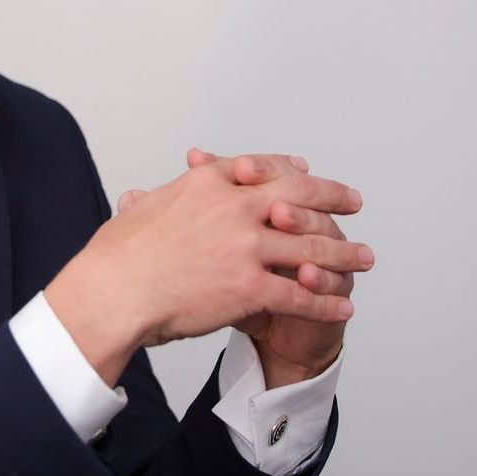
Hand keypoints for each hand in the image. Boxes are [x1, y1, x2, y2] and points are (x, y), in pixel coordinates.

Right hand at [46, 151, 370, 386]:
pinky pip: (301, 296)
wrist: (112, 293)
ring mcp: (246, 247)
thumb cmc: (116, 258)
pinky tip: (341, 307)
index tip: (306, 171)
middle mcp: (234, 208)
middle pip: (300, 198)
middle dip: (333, 199)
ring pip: (311, 249)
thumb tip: (138, 198)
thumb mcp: (136, 210)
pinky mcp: (251, 287)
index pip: (261, 168)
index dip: (290, 170)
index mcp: (207, 184)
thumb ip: (151, 201)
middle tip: (353, 202)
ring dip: (343, 256)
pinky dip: (326, 303)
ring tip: (364, 260)